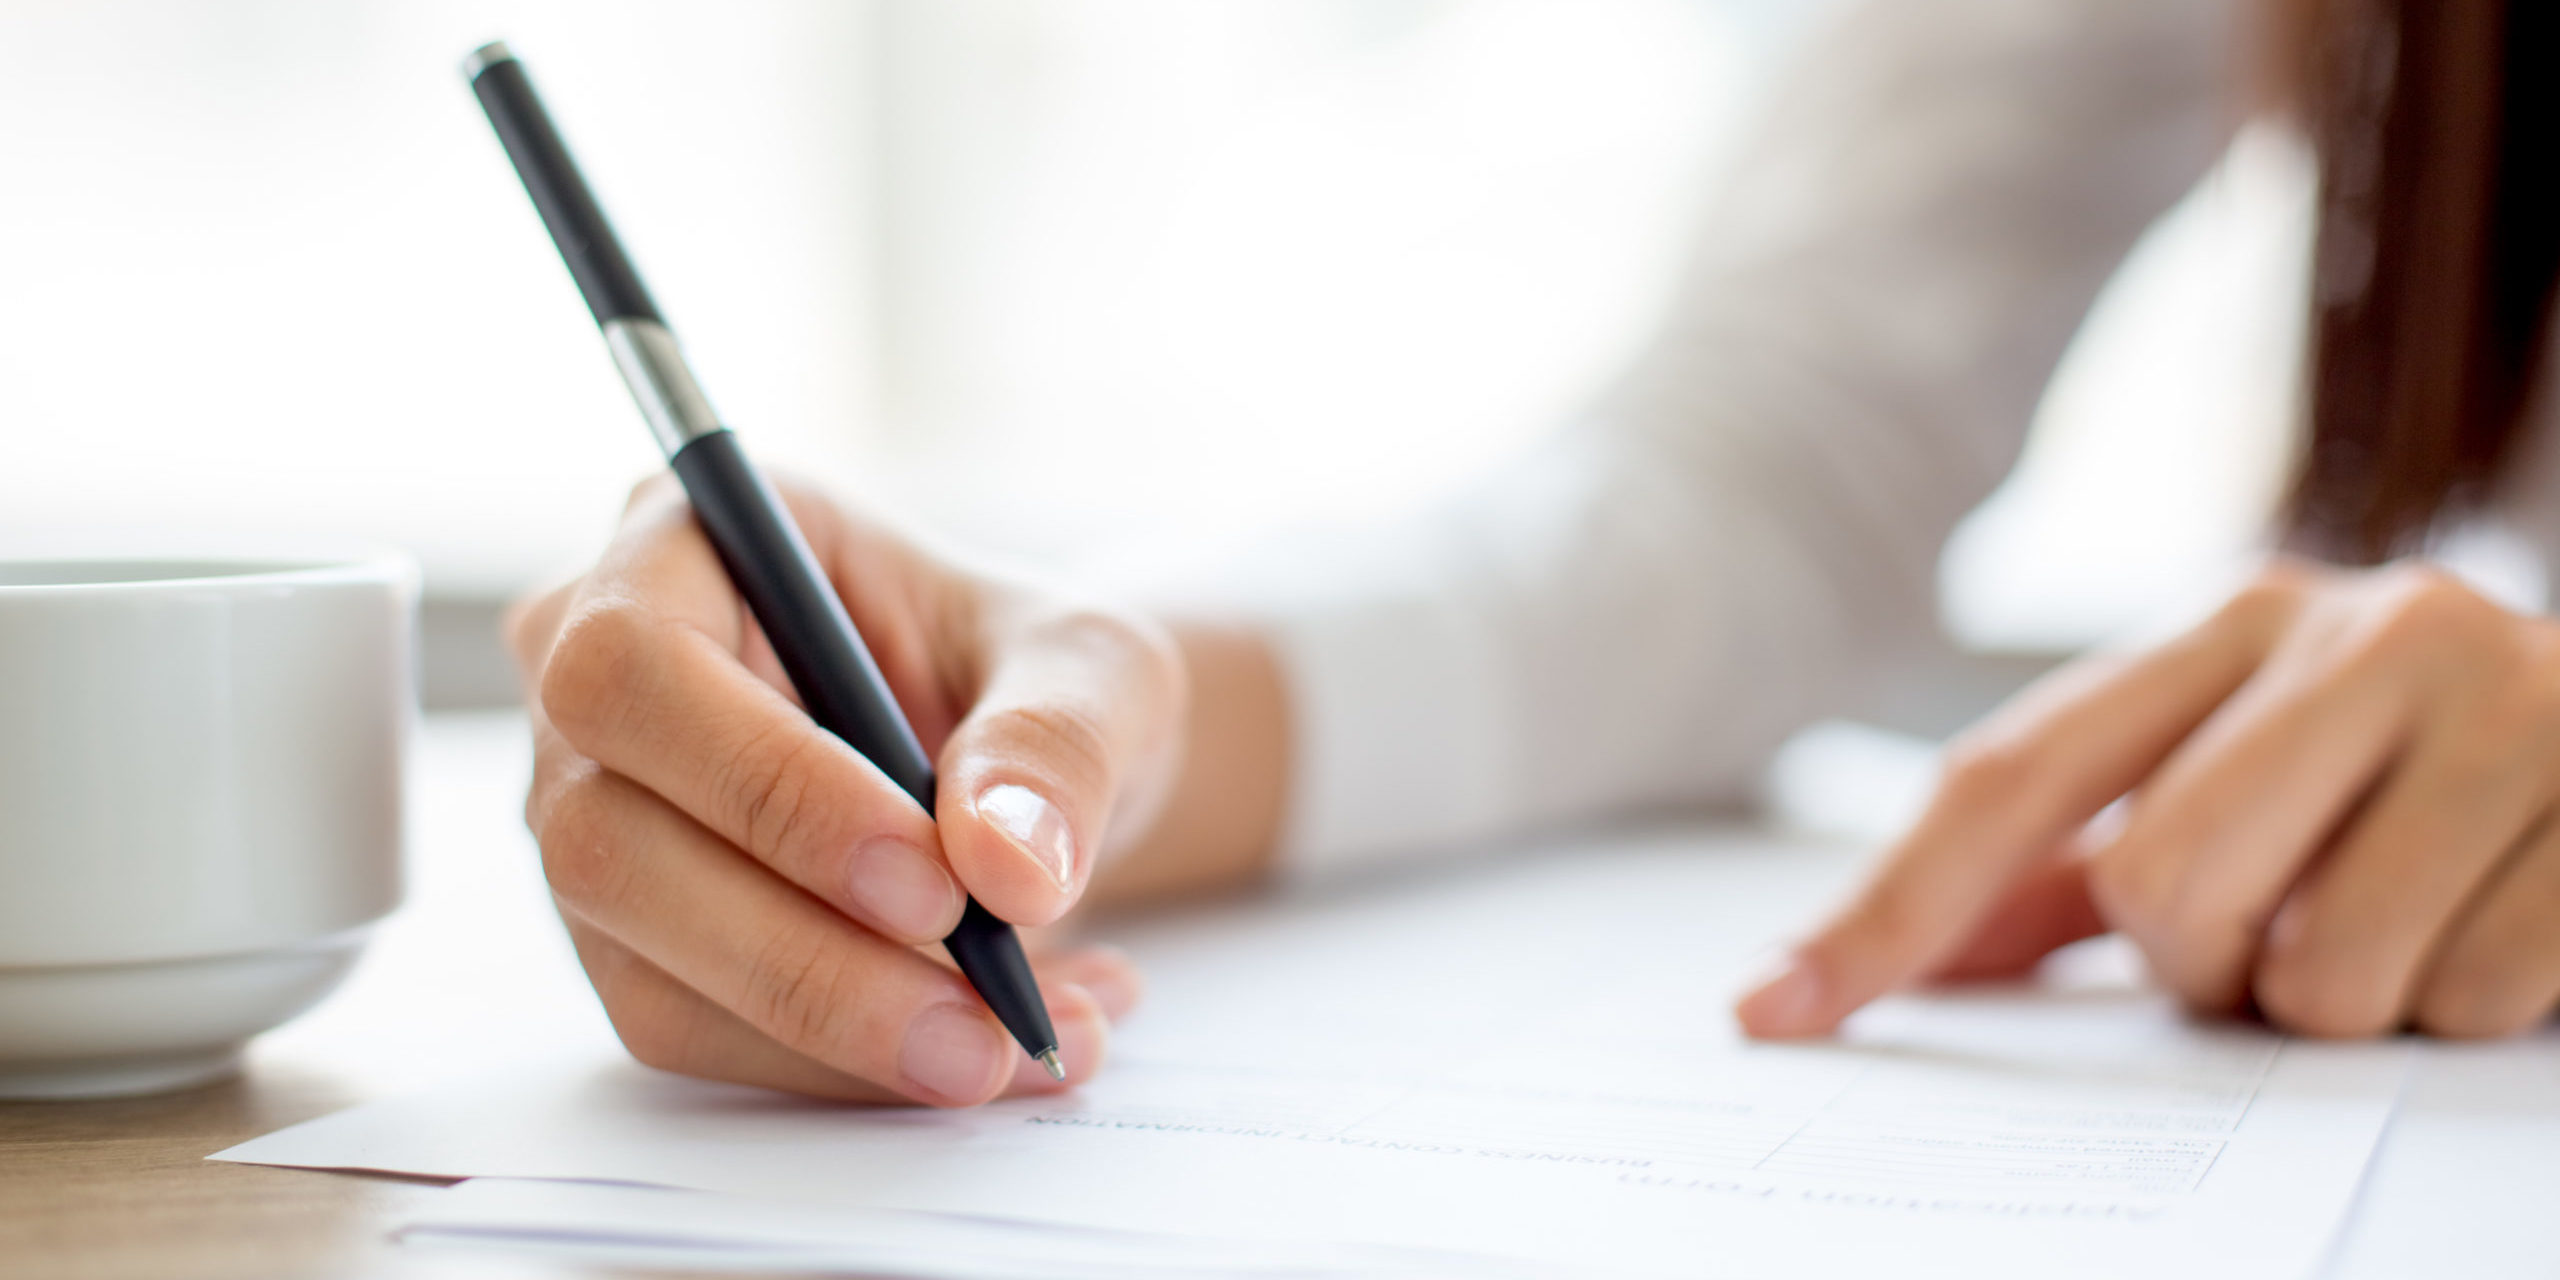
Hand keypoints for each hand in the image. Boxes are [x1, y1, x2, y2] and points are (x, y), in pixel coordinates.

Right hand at [507, 474, 1181, 1103]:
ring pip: (646, 968)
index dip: (767, 786)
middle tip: (982, 1018)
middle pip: (608, 840)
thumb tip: (1008, 865)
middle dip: (806, 955)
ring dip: (840, 1037)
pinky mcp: (628, 940)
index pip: (636, 664)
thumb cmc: (1032, 676)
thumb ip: (1058, 739)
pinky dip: (847, 1071)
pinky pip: (697, 1037)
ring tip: (1017, 1044)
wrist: (1029, 778)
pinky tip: (986, 1050)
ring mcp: (591, 818)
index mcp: (681, 542)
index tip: (932, 884)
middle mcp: (590, 680)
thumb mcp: (1096, 667)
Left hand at [1738, 558, 2559, 1039]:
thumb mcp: (2244, 779)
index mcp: (2230, 620)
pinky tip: (2499, 922)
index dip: (1889, 906)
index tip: (1777, 1009)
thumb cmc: (2413, 777)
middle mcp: (2357, 627)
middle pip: (2160, 888)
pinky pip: (2468, 995)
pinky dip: (2466, 1004)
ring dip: (2340, 1000)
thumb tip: (1867, 964)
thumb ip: (2065, 869)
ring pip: (2318, 970)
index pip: (2009, 778)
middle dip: (2208, 966)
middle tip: (2283, 937)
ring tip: (2404, 920)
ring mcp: (2499, 700)